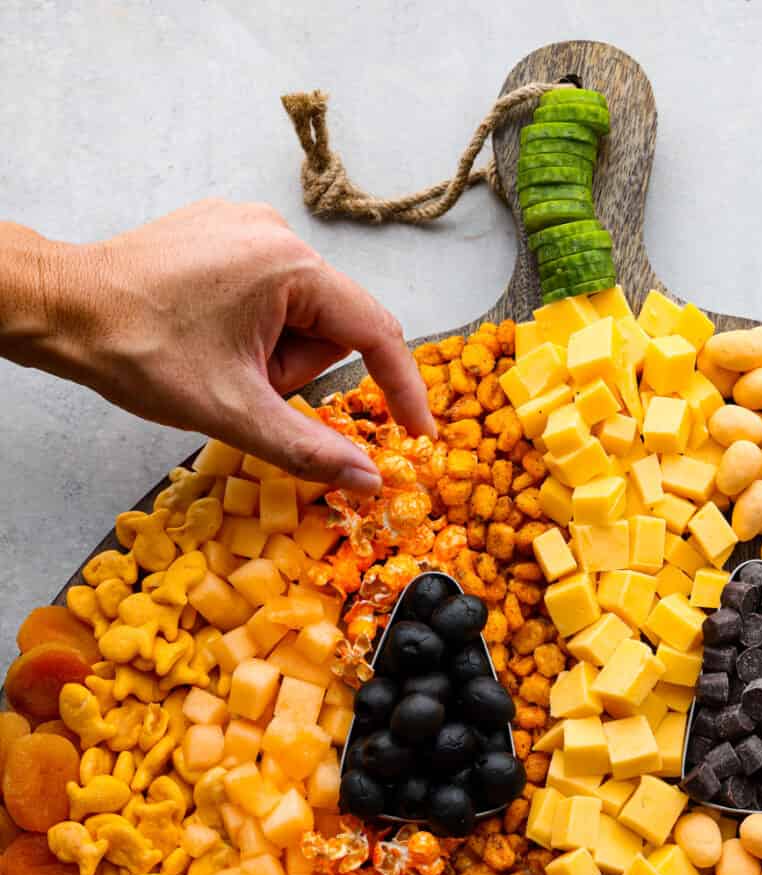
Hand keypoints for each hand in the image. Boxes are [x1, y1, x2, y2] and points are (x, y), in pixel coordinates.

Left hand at [16, 200, 434, 490]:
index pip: (376, 332)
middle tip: (244, 386)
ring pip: (298, 312)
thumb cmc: (140, 352)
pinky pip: (268, 291)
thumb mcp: (235, 414)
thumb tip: (370, 481)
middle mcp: (276, 232)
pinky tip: (207, 337)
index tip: (418, 433)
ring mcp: (246, 226)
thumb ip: (311, 449)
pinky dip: (251, 327)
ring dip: (272, 352)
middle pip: (330, 325)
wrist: (63, 310)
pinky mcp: (221, 232)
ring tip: (219, 361)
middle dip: (296, 369)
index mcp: (291, 266)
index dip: (402, 389)